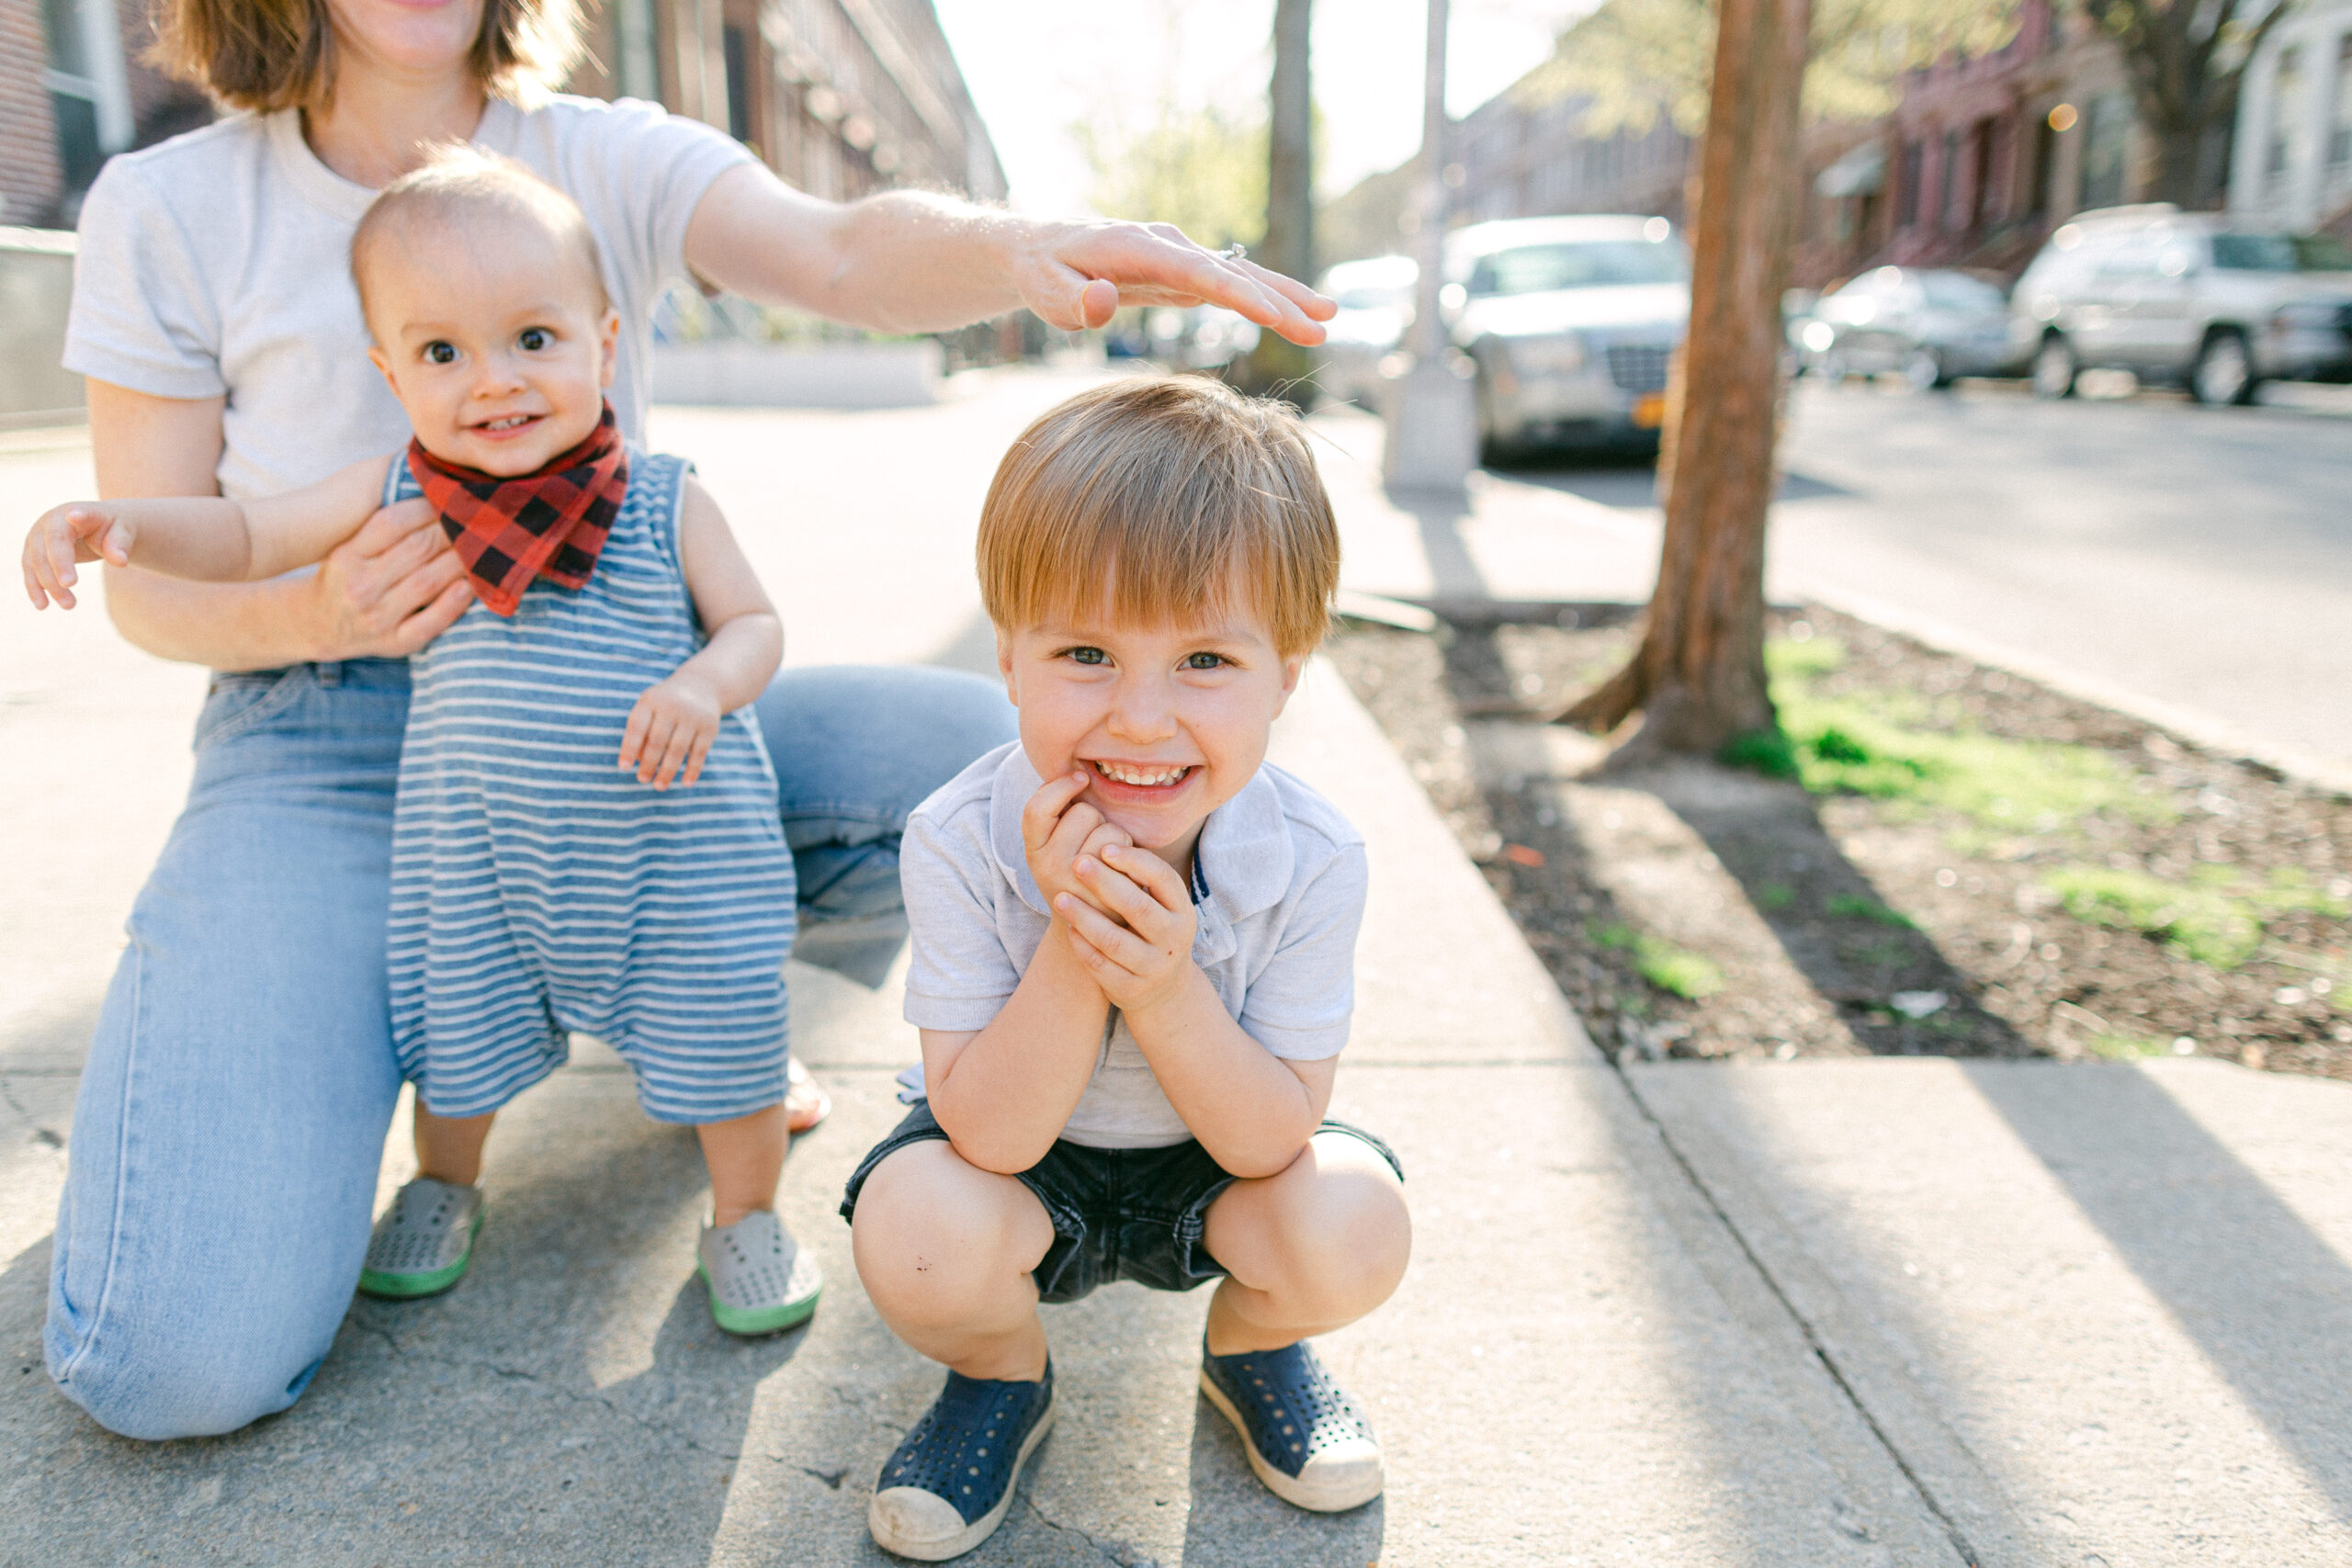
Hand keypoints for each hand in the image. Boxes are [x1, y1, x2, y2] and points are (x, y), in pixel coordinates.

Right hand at [23, 503, 133, 608]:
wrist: (99, 526)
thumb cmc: (113, 528)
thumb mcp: (124, 532)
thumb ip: (121, 544)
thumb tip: (120, 561)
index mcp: (78, 511)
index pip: (77, 515)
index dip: (76, 516)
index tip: (74, 515)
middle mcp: (52, 521)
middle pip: (51, 544)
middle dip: (58, 567)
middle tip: (70, 587)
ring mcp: (38, 536)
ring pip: (37, 561)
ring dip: (48, 584)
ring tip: (69, 605)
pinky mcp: (33, 551)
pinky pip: (31, 570)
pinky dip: (35, 588)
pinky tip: (42, 605)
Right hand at [304, 497, 472, 658]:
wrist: (317, 626)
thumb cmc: (344, 578)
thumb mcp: (348, 549)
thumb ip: (380, 529)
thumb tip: (429, 495)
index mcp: (347, 555)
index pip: (392, 522)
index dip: (426, 507)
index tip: (448, 499)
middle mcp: (360, 586)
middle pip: (416, 549)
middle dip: (451, 531)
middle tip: (475, 520)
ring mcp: (378, 617)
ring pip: (427, 582)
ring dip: (460, 562)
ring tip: (481, 547)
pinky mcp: (395, 643)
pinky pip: (430, 622)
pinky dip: (454, 603)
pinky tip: (471, 587)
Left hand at [620, 669, 721, 789]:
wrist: (701, 685)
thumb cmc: (665, 703)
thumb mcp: (649, 708)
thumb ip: (641, 732)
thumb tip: (639, 761)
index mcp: (651, 701)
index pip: (637, 727)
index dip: (629, 748)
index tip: (624, 767)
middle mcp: (672, 707)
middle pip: (657, 741)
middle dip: (649, 763)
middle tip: (642, 780)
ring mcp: (693, 717)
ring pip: (678, 749)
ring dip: (668, 771)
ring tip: (659, 786)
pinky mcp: (710, 727)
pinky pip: (700, 752)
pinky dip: (693, 769)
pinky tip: (686, 783)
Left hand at [1013, 220, 1336, 344]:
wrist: (1039, 248)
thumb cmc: (1044, 274)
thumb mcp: (1048, 293)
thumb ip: (1075, 301)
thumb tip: (1104, 301)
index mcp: (1140, 247)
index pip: (1200, 274)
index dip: (1240, 295)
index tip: (1277, 315)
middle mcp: (1169, 245)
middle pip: (1233, 272)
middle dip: (1281, 298)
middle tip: (1323, 325)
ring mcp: (1179, 255)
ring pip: (1240, 274)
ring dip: (1285, 295)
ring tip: (1328, 318)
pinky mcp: (1182, 270)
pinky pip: (1230, 284)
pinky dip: (1264, 297)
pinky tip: (1294, 315)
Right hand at [1022, 770, 1132, 916]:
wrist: (1093, 932)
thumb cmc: (1081, 877)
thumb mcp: (1057, 848)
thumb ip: (1059, 815)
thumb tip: (1078, 773)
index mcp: (1032, 851)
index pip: (1037, 808)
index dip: (1059, 786)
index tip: (1080, 778)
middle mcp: (1047, 865)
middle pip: (1082, 811)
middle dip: (1097, 819)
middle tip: (1094, 846)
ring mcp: (1075, 880)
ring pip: (1107, 827)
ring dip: (1115, 836)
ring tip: (1109, 861)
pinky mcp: (1101, 890)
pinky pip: (1122, 848)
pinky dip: (1129, 853)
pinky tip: (1121, 872)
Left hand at [1054, 842, 1199, 1015]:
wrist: (1162, 989)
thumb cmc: (1152, 931)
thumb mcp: (1161, 906)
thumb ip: (1141, 879)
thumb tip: (1105, 833)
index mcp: (1182, 910)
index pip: (1163, 878)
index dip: (1134, 861)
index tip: (1104, 846)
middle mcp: (1173, 938)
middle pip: (1136, 907)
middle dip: (1104, 883)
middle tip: (1076, 862)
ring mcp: (1153, 967)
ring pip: (1113, 940)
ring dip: (1084, 917)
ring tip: (1060, 898)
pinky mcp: (1131, 989)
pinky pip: (1100, 966)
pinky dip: (1082, 945)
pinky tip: (1068, 927)